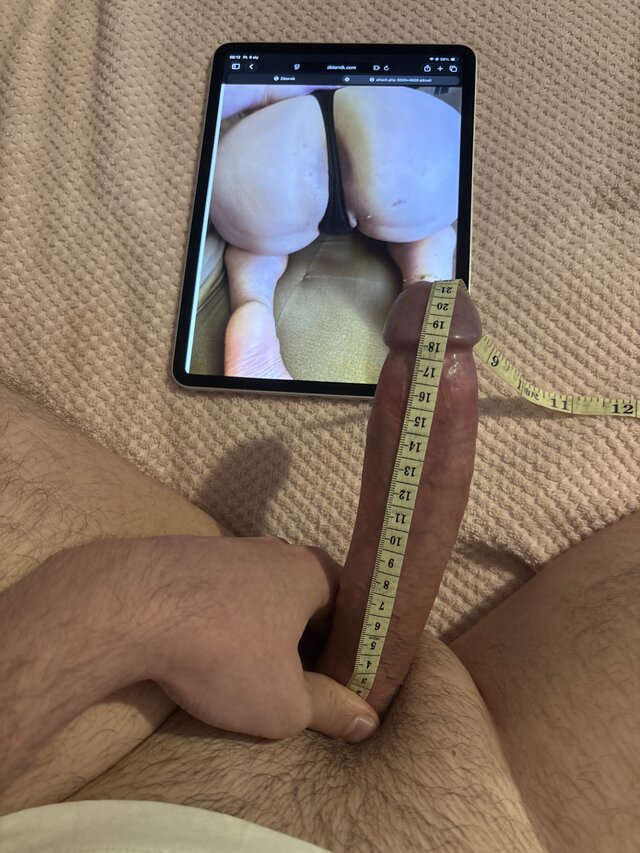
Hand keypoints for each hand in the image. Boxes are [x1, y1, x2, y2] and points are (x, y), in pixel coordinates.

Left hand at [123, 535, 379, 741]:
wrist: (128, 608)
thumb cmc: (221, 652)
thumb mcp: (284, 702)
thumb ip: (329, 710)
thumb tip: (365, 720)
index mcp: (311, 571)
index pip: (352, 610)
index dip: (355, 649)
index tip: (348, 684)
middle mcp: (274, 551)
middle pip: (306, 602)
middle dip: (309, 643)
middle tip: (306, 685)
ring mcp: (228, 550)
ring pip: (261, 596)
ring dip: (265, 633)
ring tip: (255, 673)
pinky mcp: (187, 559)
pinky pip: (221, 595)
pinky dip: (225, 623)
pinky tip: (210, 653)